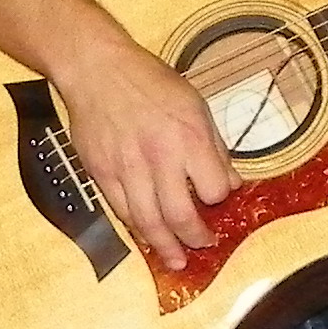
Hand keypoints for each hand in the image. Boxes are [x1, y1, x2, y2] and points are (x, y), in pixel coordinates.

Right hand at [54, 31, 235, 274]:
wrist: (96, 69)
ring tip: (175, 260)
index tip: (216, 197)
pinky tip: (147, 236)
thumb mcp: (195, 104)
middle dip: (194, 238)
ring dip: (165, 247)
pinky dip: (136, 229)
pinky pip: (121, 212)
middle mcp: (158, 156)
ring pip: (147, 222)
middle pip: (180, 215)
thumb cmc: (149, 81)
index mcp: (188, 136)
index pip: (213, 189)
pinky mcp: (101, 173)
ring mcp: (126, 168)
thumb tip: (231, 182)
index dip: (218, 197)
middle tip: (201, 244)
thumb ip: (214, 146)